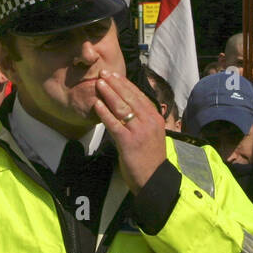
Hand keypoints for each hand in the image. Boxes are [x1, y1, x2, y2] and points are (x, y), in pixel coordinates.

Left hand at [93, 71, 165, 193]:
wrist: (153, 179)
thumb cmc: (150, 158)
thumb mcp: (152, 134)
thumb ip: (143, 120)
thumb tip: (129, 107)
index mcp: (155, 118)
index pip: (139, 96)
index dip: (125, 84)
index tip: (114, 75)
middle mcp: (149, 121)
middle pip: (130, 98)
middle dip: (115, 84)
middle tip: (103, 73)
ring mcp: (139, 131)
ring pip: (122, 107)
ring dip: (109, 94)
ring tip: (98, 83)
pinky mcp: (128, 141)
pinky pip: (114, 124)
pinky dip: (105, 113)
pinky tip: (97, 105)